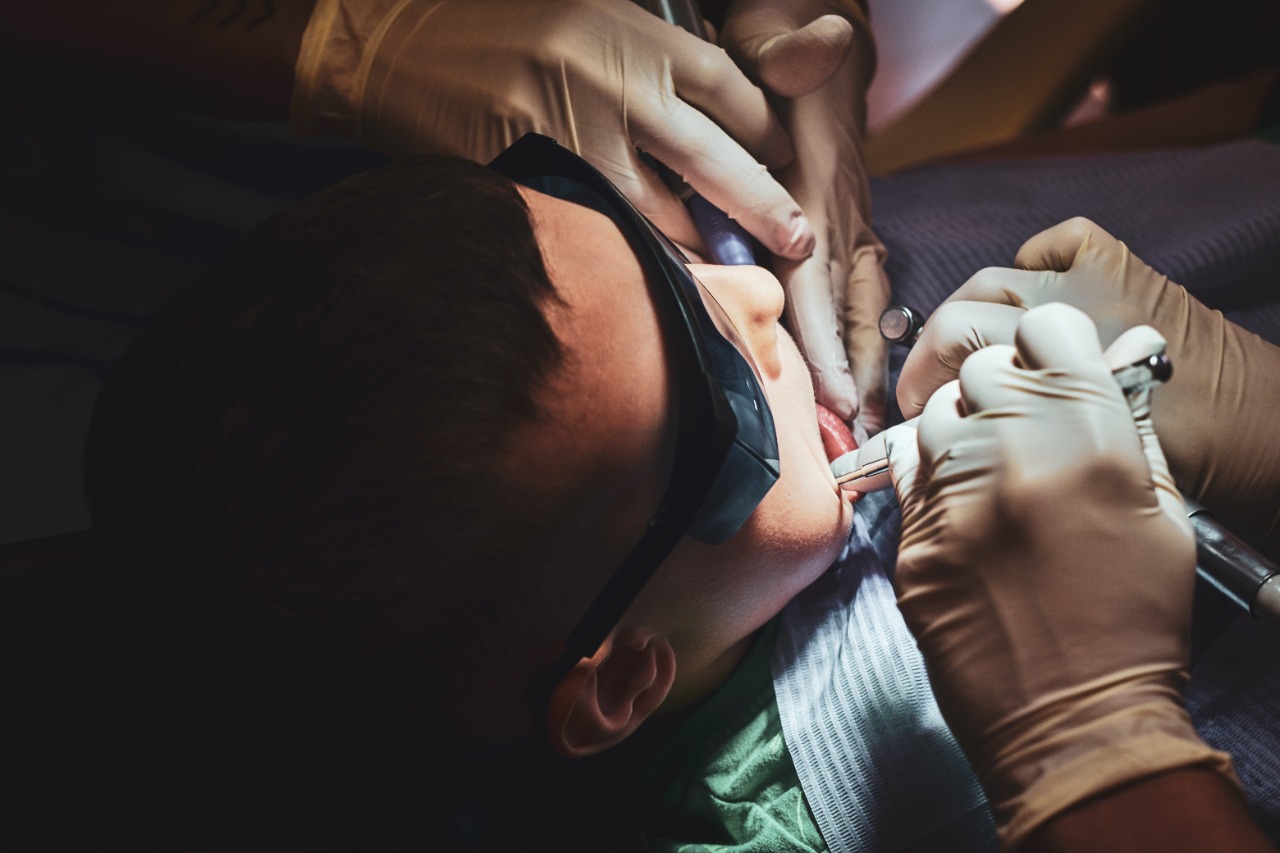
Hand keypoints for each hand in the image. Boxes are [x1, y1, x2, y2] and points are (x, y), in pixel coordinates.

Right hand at [290, 0, 815, 263]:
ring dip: (699, 244)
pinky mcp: (532, 178)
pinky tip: (653, 274)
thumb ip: (650, 48)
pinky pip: (596, 228)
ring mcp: (571, 138)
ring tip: (731, 271)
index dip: (766, 131)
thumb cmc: (492, 21)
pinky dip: (628, 254)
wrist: (389, 42)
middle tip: (798, 241)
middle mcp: (614, 86)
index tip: (782, 157)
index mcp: (636, 37)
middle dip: (764, 207)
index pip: (730, 91)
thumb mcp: (587, 10)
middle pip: (715, 160)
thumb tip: (715, 94)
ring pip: (658, 212)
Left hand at [720, 0, 888, 437]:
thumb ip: (792, 53)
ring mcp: (849, 222)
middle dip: (858, 373)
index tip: (838, 393)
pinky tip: (860, 382)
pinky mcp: (845, 228)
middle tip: (860, 436)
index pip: (821, 273)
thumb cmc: (780, 42)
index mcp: (822, 183)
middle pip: (852, 306)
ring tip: (869, 425)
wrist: (813, 35)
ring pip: (863, 304)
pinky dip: (861, 340)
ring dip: (868, 364)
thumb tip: (813, 51)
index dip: (828, 336)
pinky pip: (857, 293)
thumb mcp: (775, 38)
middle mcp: (843, 212)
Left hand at [885, 303, 1237, 846]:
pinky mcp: (911, 538)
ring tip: (991, 468)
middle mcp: (1009, 451)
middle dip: (1004, 384)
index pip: (1044, 329)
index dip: (1050, 346)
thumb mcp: (1159, 514)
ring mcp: (951, 495)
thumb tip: (1126, 352)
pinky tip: (959, 499)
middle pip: (981, 366)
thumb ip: (1131, 426)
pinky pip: (906, 470)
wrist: (1075, 723)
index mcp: (1087, 435)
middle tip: (1024, 425)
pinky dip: (929, 471)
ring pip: (933, 412)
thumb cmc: (1133, 621)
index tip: (1053, 366)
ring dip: (960, 425)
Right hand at [897, 217, 1279, 535]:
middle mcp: (1069, 312)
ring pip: (997, 278)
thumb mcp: (1088, 465)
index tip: (916, 415)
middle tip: (928, 393)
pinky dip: (1035, 261)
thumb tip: (947, 441)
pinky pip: (1061, 243)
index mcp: (1058, 366)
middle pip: (963, 315)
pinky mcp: (1122, 266)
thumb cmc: (1186, 463)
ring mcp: (1096, 281)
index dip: (921, 384)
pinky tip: (1028, 292)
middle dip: (932, 356)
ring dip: (970, 313)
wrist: (1262, 430)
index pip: (954, 348)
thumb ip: (1013, 442)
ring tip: (969, 351)